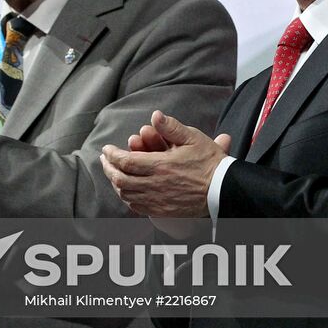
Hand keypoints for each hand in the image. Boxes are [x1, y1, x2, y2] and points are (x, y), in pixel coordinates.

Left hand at [101, 110, 230, 217]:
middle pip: (120, 180)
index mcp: (161, 166)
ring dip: (115, 183)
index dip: (112, 155)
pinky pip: (137, 207)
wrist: (223, 190)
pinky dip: (127, 198)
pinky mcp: (163, 212)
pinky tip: (126, 190)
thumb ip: (171, 127)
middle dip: (108, 169)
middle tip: (105, 160)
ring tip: (112, 173)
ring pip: (127, 195)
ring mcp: (158, 201)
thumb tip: (155, 115)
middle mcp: (156, 186)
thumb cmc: (209, 163)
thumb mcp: (193, 138)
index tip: (106, 149)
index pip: (126, 161)